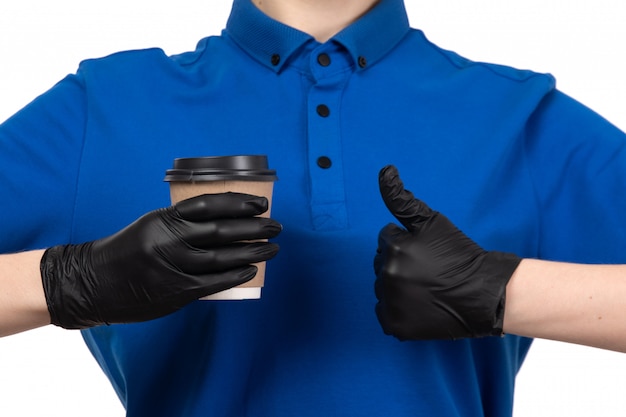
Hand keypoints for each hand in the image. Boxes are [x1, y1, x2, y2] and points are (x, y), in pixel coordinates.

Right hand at [40, 193, 280, 328]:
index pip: (208, 205)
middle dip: (254, 227)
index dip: (238, 203)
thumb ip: (183, 223)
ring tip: (272, 248)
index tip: (260, 204)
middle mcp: (168, 240)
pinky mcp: (174, 292)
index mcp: (164, 218)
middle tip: (276, 226)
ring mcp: (171, 267)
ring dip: (251, 251)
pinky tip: (252, 270)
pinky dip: (235, 275)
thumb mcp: (151, 225)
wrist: (93, 282)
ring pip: (220, 257)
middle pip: (220, 230)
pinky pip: (212, 283)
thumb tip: (226, 222)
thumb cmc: (128, 251)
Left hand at [374, 166, 520, 339]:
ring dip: (398, 285)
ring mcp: (391, 303)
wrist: (484, 294)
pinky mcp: (395, 325)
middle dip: (399, 262)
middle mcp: (388, 276)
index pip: (385, 239)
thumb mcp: (432, 221)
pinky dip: (398, 309)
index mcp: (394, 249)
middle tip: (427, 270)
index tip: (427, 252)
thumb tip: (384, 170)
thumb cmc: (460, 254)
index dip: (407, 243)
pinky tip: (420, 304)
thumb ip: (401, 198)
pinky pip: (384, 312)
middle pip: (381, 263)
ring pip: (383, 287)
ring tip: (425, 287)